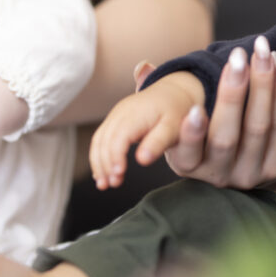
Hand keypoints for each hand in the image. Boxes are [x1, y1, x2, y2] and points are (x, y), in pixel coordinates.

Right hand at [89, 70, 202, 189]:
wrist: (175, 92)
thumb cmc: (177, 111)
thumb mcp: (173, 127)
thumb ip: (158, 142)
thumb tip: (142, 160)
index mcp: (137, 114)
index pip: (118, 137)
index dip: (114, 157)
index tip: (118, 175)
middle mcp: (122, 112)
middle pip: (104, 140)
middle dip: (104, 164)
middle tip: (111, 184)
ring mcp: (116, 114)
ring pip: (99, 140)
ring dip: (98, 162)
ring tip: (104, 184)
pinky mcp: (116, 119)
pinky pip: (101, 137)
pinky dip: (99, 155)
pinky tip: (102, 172)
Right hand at [159, 37, 275, 188]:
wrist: (250, 164)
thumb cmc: (204, 137)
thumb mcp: (180, 126)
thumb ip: (163, 97)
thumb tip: (143, 68)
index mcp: (189, 166)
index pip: (189, 155)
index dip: (192, 135)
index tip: (194, 109)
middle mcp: (219, 174)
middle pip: (227, 137)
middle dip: (232, 95)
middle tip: (237, 58)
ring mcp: (250, 171)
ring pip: (258, 127)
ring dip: (262, 85)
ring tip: (262, 51)